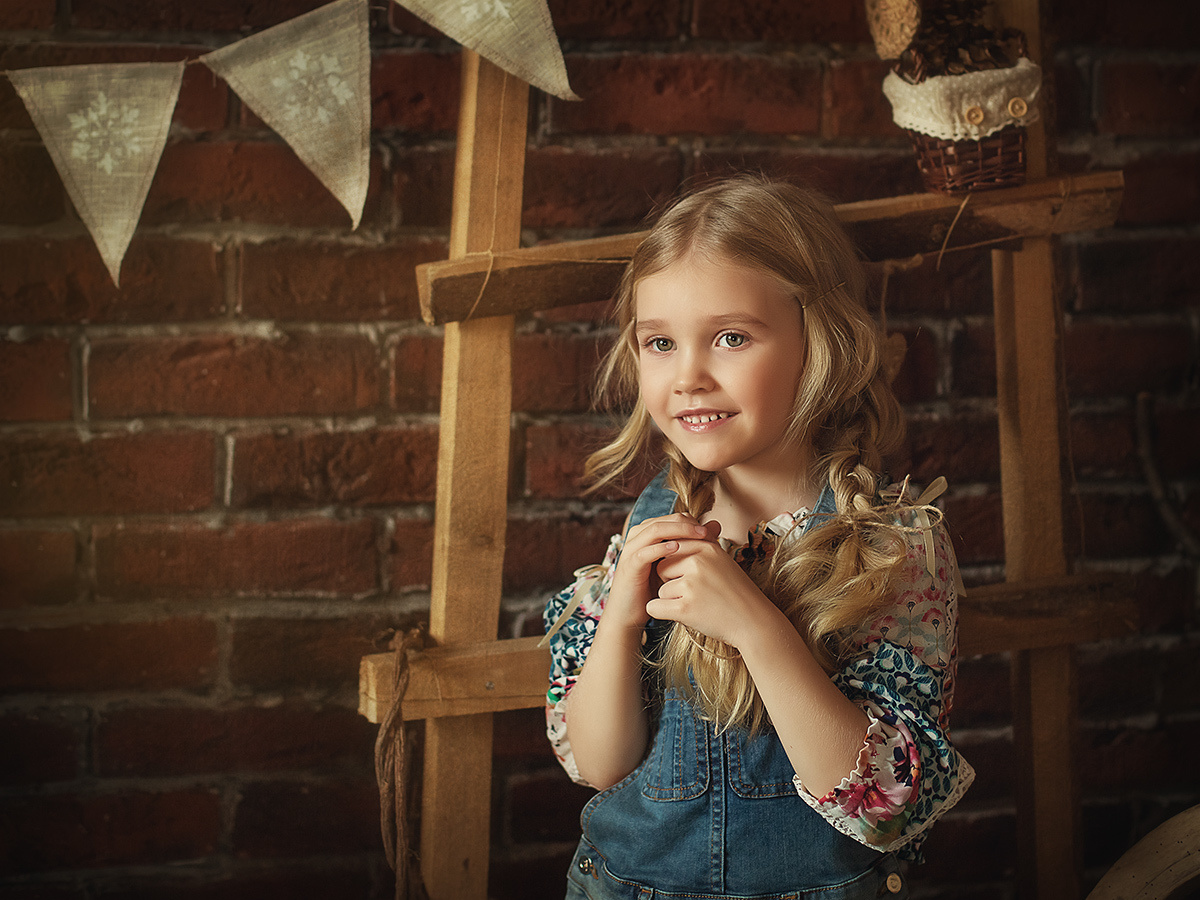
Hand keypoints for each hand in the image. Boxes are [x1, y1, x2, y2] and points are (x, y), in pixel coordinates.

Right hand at [604, 514, 715, 630]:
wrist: (630, 613)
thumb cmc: (654, 588)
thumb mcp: (676, 565)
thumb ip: (694, 544)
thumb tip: (715, 525)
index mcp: (649, 534)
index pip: (672, 518)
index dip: (692, 522)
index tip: (711, 532)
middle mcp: (638, 537)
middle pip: (664, 520)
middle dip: (687, 524)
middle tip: (706, 532)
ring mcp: (631, 550)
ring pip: (655, 530)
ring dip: (678, 531)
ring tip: (698, 536)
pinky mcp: (628, 566)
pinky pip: (644, 552)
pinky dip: (660, 549)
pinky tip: (676, 549)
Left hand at [648, 527, 778, 647]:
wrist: (753, 621)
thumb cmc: (734, 591)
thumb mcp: (720, 559)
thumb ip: (699, 545)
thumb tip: (681, 524)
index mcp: (706, 547)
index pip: (671, 549)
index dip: (678, 566)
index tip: (695, 578)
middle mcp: (698, 562)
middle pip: (661, 568)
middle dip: (671, 582)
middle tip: (696, 592)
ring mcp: (691, 585)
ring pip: (661, 590)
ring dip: (673, 600)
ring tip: (699, 604)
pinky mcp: (685, 608)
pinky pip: (655, 607)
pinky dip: (663, 613)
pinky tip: (684, 615)